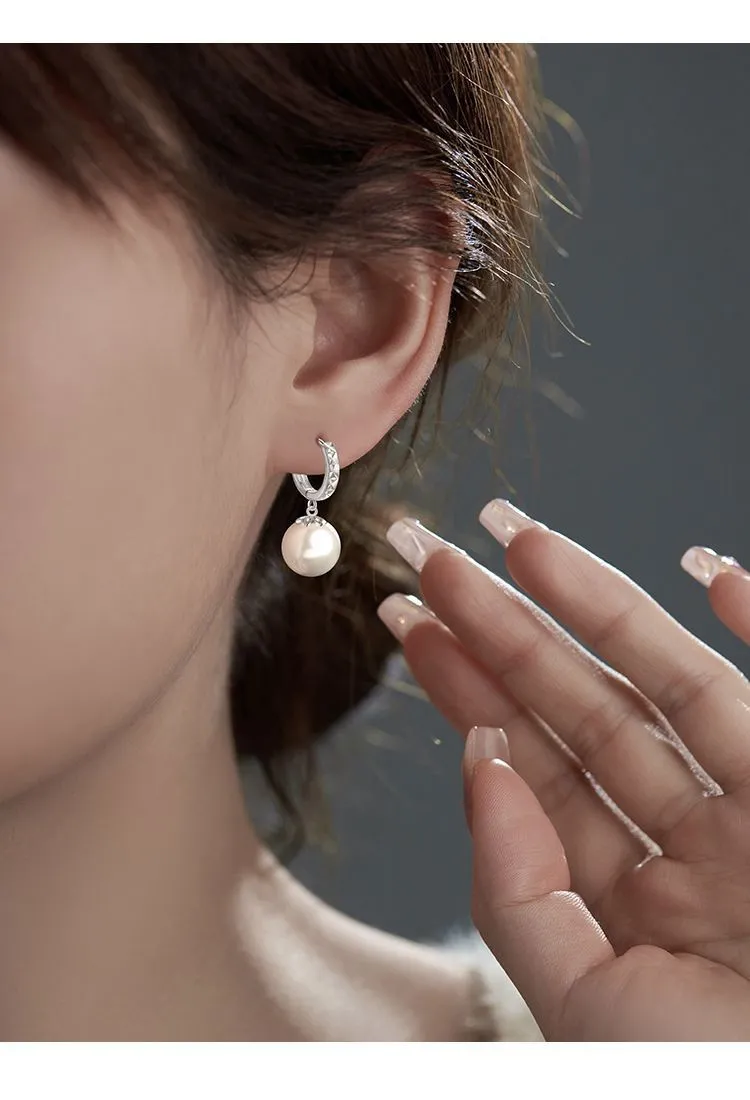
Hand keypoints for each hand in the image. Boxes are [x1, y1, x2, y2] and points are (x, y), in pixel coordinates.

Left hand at [377, 501, 749, 1040]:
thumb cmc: (703, 1087)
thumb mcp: (582, 1005)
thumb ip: (520, 891)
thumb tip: (479, 762)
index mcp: (632, 899)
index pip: (534, 769)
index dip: (469, 692)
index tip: (409, 623)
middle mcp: (695, 846)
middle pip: (585, 712)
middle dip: (506, 632)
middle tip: (432, 558)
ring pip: (670, 687)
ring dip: (600, 606)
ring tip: (519, 540)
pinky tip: (709, 568)